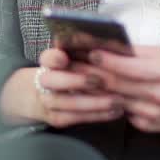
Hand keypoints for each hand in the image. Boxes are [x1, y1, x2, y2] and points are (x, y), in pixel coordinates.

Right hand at [0, 48, 124, 127]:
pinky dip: (97, 115)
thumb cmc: (68, 70)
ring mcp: (48, 101)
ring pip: (67, 103)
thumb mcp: (72, 57)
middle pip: (53, 81)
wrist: (42, 94)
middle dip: (76, 81)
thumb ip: (83, 51)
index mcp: (48, 62)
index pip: (48, 58)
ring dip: (94, 102)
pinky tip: (116, 112)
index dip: (55, 58)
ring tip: (117, 101)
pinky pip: (76, 118)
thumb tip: (108, 42)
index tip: (64, 58)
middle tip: (100, 81)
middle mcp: (44, 81)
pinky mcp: (56, 118)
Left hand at [79, 46, 159, 139]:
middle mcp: (154, 95)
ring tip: (80, 76)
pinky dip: (112, 103)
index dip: (102, 59)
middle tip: (73, 63)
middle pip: (114, 84)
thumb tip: (113, 46)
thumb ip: (140, 52)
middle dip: (91, 73)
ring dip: (96, 89)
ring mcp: (150, 113)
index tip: (87, 51)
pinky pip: (123, 112)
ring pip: (114, 99)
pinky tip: (101, 94)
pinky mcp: (148, 126)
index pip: (124, 66)